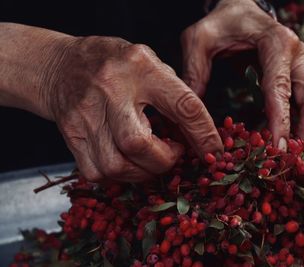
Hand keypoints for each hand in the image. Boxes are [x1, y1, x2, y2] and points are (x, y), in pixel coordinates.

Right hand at [42, 36, 222, 181]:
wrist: (61, 67)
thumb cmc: (116, 65)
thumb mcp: (150, 62)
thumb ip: (175, 93)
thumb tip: (199, 133)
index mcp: (140, 68)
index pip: (182, 105)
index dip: (203, 134)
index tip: (215, 152)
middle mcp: (110, 91)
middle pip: (139, 144)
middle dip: (164, 161)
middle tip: (172, 153)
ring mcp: (86, 116)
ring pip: (117, 165)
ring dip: (143, 172)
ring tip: (151, 158)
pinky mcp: (71, 137)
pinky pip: (98, 173)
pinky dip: (121, 176)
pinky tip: (128, 161)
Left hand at [181, 0, 303, 151]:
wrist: (243, 12)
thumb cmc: (223, 24)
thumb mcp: (200, 39)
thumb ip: (194, 71)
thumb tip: (189, 114)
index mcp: (277, 43)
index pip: (281, 88)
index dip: (281, 121)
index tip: (277, 150)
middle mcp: (300, 57)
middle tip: (292, 166)